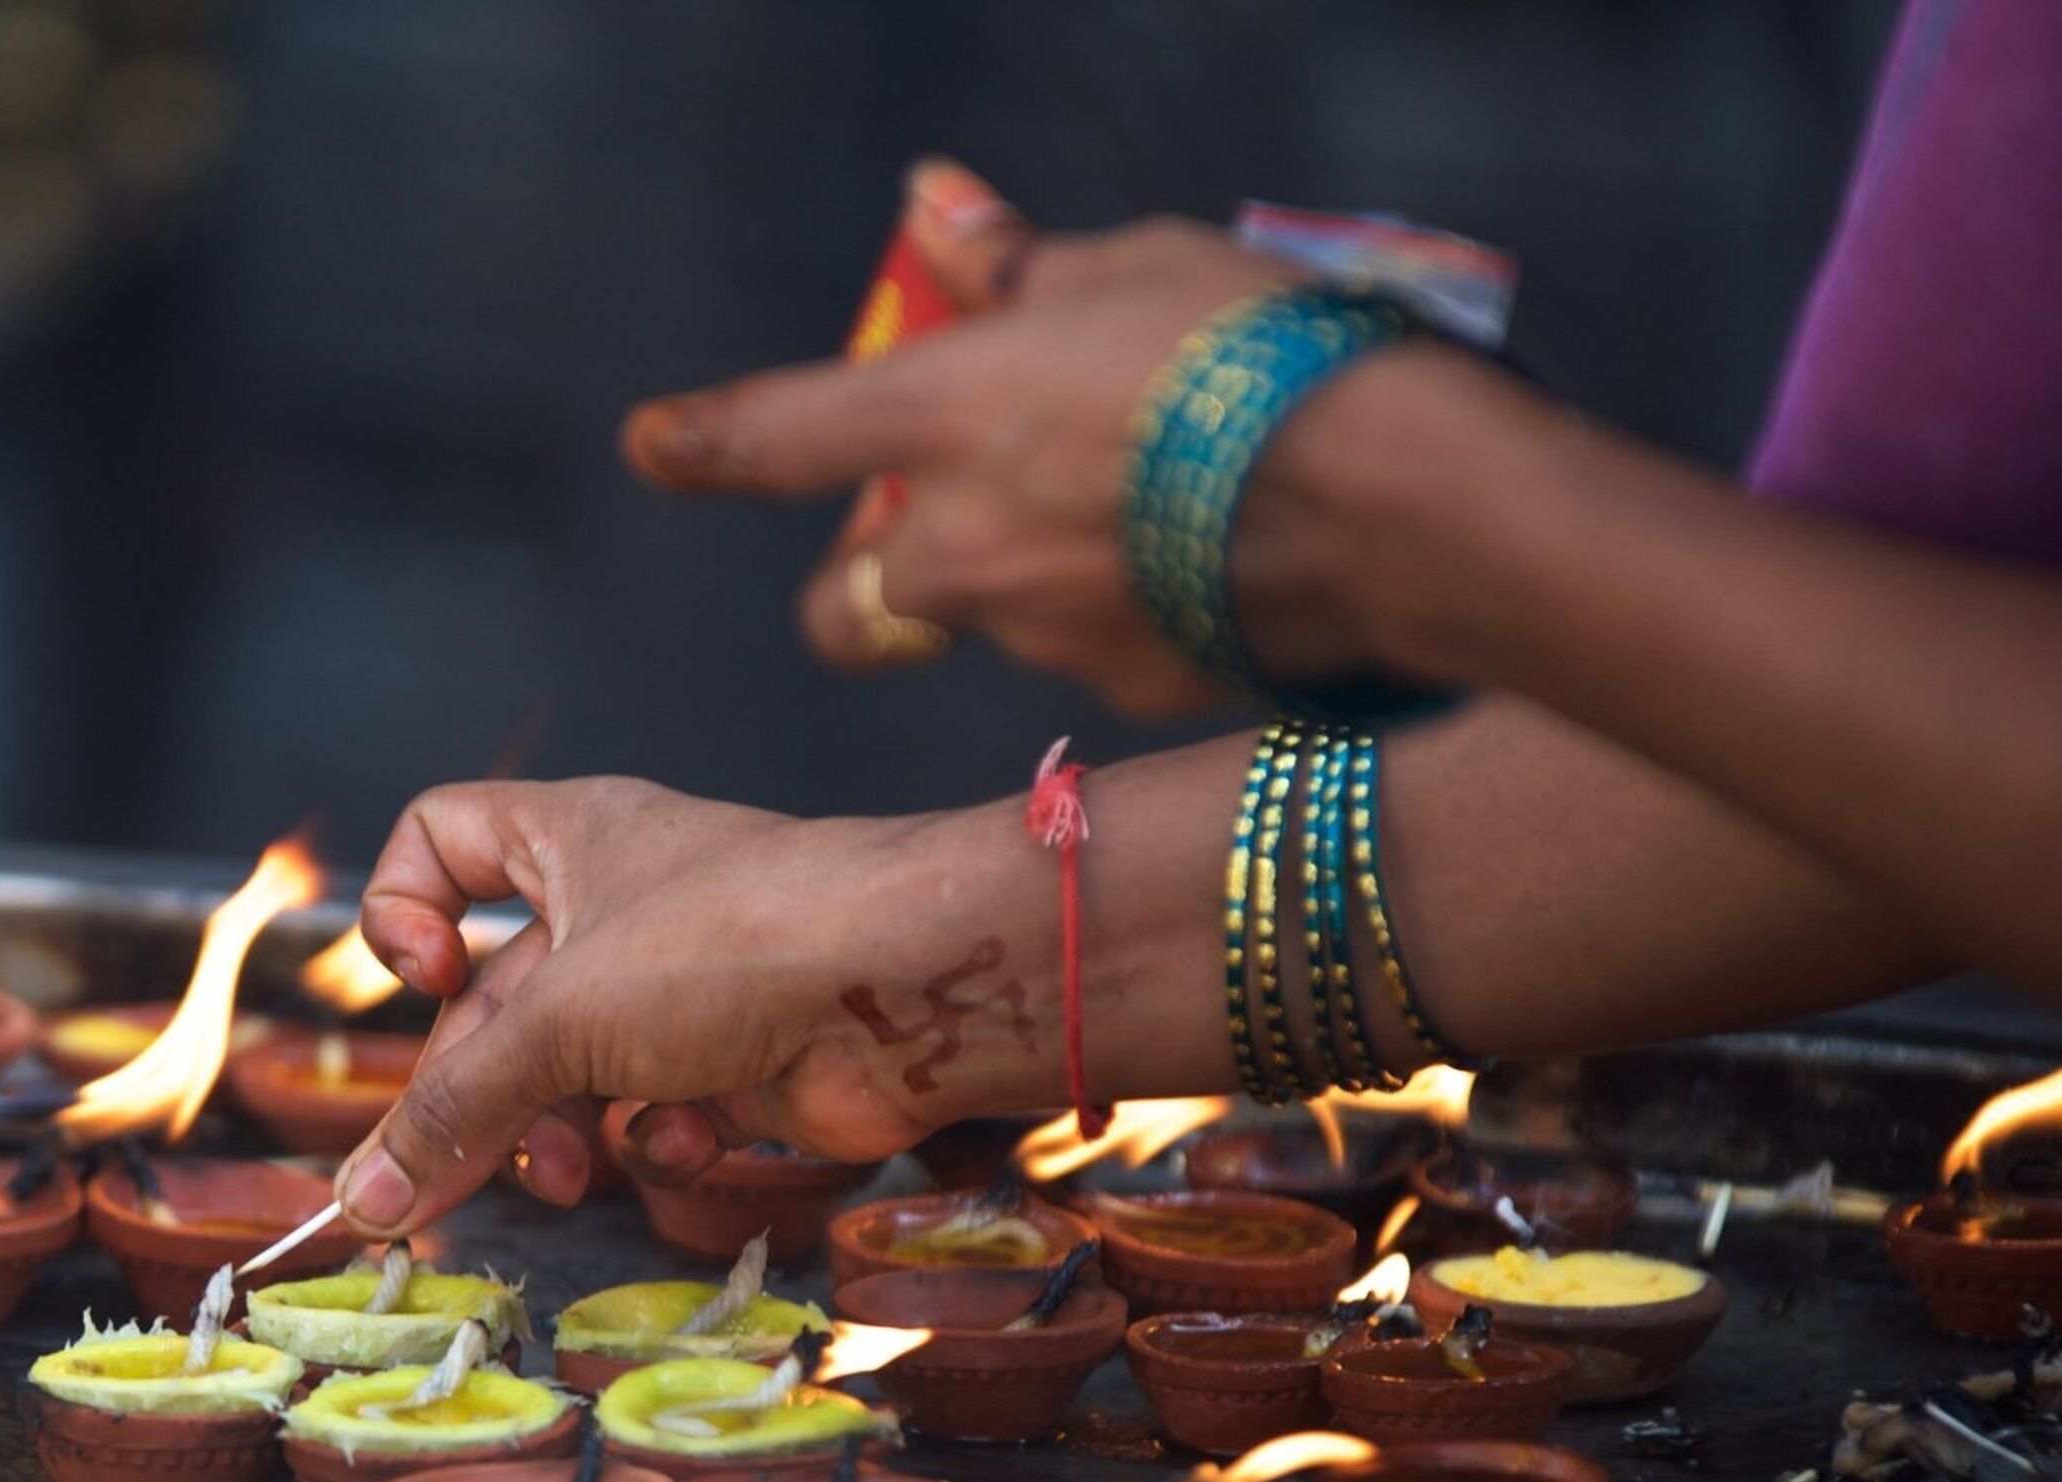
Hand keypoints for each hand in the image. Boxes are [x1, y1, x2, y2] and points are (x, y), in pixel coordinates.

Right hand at [334, 777, 1046, 1236]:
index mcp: (566, 842)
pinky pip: (658, 1111)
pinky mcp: (737, 1062)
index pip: (441, 838)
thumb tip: (360, 1201)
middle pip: (496, 1001)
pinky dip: (662, 1138)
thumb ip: (455, 1110)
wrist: (912, 988)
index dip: (404, 907)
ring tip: (572, 1177)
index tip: (425, 976)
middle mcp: (619, 906)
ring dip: (559, 1134)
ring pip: (573, 1072)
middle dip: (471, 1095)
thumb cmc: (730, 945)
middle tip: (427, 1191)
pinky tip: (692, 1140)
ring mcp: (680, 987)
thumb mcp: (561, 1021)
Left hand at [623, 165, 1385, 707]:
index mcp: (946, 415)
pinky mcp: (1127, 692)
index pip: (775, 434)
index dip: (705, 440)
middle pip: (849, 605)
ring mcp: (1038, 632)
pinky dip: (1133, 613)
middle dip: (867, 584)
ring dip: (1028, 580)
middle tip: (932, 531)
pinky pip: (1098, 651)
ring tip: (1157, 505)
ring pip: (985, 624)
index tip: (654, 445)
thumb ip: (1025, 263)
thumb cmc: (1269, 349)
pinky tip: (1222, 559)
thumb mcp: (1140, 264)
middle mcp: (962, 544)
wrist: (1406, 504)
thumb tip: (940, 210)